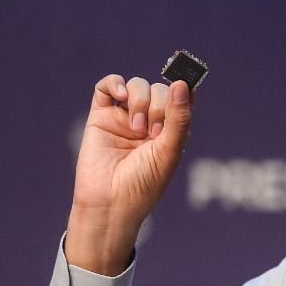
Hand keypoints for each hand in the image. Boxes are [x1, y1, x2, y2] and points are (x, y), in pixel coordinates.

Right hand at [64, 75, 193, 274]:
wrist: (110, 202)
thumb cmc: (143, 184)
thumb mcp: (169, 151)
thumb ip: (178, 118)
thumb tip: (182, 84)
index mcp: (170, 130)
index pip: (181, 98)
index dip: (184, 88)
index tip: (185, 82)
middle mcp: (148, 121)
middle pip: (158, 90)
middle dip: (159, 106)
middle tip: (154, 132)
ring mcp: (124, 117)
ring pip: (136, 85)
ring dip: (140, 101)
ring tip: (137, 129)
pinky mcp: (100, 116)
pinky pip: (106, 87)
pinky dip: (115, 83)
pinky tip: (121, 95)